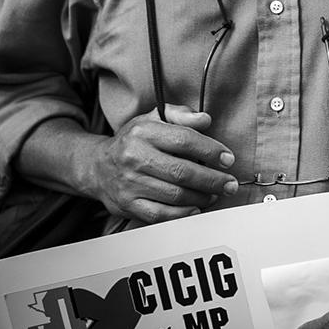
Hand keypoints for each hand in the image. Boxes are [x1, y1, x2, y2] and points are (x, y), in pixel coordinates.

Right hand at [87, 104, 237, 223]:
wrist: (97, 166)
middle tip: (230, 184)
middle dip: (213, 179)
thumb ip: (180, 114)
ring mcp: (130, 183)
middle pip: (182, 172)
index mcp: (143, 131)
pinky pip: (161, 214)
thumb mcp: (153, 118)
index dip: (211, 150)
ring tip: (215, 194)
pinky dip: (182, 213)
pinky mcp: (128, 204)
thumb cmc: (134, 140)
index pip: (184, 140)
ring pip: (175, 195)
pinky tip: (196, 208)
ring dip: (202, 197)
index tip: (228, 159)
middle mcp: (134, 156)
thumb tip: (205, 120)